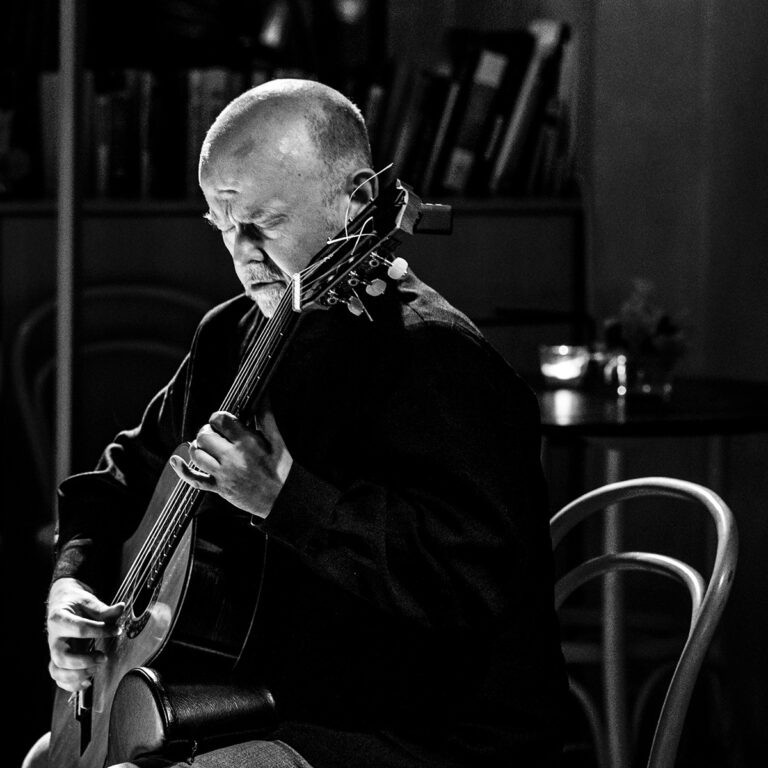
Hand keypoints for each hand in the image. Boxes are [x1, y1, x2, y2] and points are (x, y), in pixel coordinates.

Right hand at [46, 577, 123, 691]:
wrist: (62, 603)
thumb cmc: (76, 603)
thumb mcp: (89, 602)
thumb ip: (104, 609)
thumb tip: (121, 608)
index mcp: (60, 619)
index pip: (80, 629)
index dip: (101, 631)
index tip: (116, 630)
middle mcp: (53, 638)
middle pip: (62, 657)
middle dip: (84, 661)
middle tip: (103, 657)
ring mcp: (54, 651)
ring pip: (57, 670)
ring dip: (77, 675)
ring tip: (96, 669)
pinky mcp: (57, 660)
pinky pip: (58, 677)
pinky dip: (70, 684)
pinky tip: (87, 682)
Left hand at [170, 409, 292, 518]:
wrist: (283, 498)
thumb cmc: (282, 469)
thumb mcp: (277, 440)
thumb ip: (266, 416)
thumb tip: (263, 396)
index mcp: (247, 442)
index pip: (220, 420)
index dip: (218, 418)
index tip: (222, 421)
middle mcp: (232, 458)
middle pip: (205, 436)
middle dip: (207, 431)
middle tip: (215, 434)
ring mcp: (224, 474)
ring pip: (197, 454)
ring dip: (198, 447)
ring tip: (206, 446)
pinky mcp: (219, 489)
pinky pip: (194, 480)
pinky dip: (182, 470)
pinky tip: (176, 461)